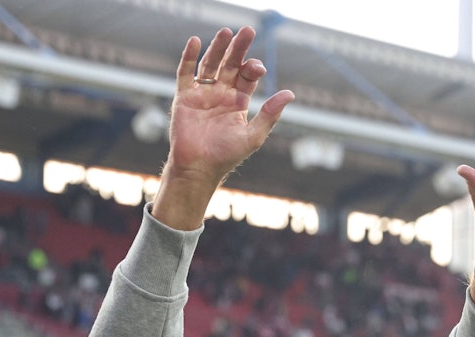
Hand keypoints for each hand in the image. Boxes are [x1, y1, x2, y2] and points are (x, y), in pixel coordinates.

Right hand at [153, 28, 294, 229]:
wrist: (198, 168)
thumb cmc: (226, 156)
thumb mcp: (253, 136)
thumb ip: (270, 114)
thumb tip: (290, 94)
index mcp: (238, 102)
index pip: (247, 77)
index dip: (253, 67)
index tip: (257, 66)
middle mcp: (221, 95)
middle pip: (230, 65)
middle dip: (238, 49)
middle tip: (247, 30)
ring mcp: (202, 94)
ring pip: (210, 64)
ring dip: (218, 48)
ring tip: (225, 32)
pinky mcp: (184, 97)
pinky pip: (186, 72)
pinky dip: (189, 57)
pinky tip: (195, 42)